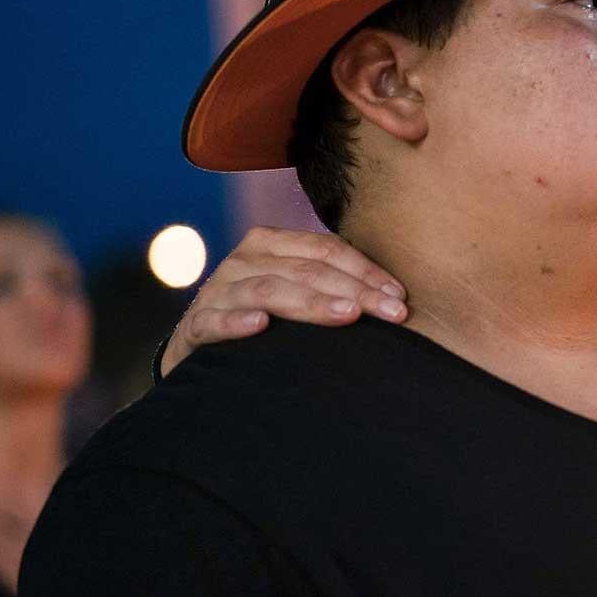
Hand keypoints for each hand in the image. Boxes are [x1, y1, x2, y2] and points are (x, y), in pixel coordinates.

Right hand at [159, 227, 406, 377]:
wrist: (200, 350)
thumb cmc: (263, 323)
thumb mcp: (295, 296)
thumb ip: (332, 286)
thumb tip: (395, 299)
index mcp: (269, 245)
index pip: (325, 250)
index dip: (366, 271)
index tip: (400, 297)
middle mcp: (242, 261)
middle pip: (306, 270)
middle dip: (355, 291)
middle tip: (393, 314)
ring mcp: (217, 292)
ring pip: (268, 290)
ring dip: (310, 303)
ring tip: (348, 315)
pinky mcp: (195, 326)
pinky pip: (215, 321)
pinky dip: (237, 322)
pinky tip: (261, 326)